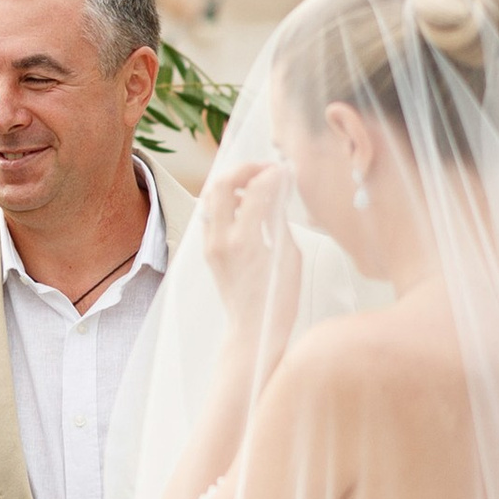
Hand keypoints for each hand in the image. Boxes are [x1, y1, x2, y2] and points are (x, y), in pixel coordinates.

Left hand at [197, 157, 297, 336]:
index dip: (272, 175)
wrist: (252, 329)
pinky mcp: (208, 250)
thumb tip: (278, 192)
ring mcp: (211, 244)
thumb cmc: (278, 299)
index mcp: (246, 241)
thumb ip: (279, 220)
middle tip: (265, 170)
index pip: (256, 191)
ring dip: (232, 183)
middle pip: (223, 184)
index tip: (284, 172)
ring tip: (255, 184)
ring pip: (211, 196)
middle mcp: (222, 239)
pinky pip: (211, 213)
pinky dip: (225, 201)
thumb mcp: (290, 256)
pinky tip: (244, 205)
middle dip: (245, 170)